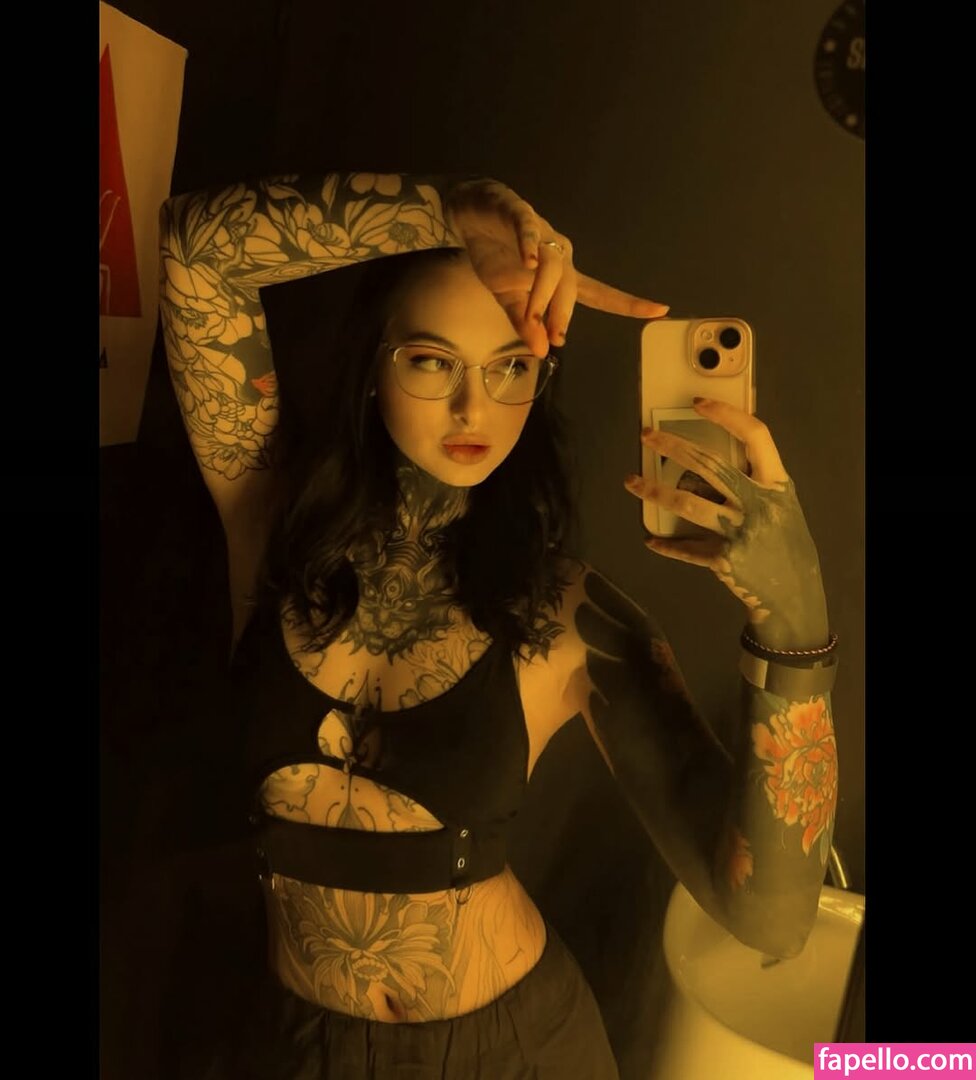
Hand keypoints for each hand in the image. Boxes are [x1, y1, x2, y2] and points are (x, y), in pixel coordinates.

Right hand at [444, 179, 667, 356]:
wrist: (467, 217)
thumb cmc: (495, 256)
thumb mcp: (507, 298)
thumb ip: (526, 323)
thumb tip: (544, 352)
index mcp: (562, 275)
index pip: (598, 294)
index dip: (627, 304)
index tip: (660, 311)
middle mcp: (560, 253)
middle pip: (571, 286)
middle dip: (563, 314)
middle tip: (556, 338)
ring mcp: (541, 232)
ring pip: (552, 265)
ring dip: (542, 293)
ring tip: (530, 314)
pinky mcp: (520, 214)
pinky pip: (529, 230)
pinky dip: (530, 245)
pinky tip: (529, 262)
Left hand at [624, 399, 828, 649]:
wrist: (794, 593)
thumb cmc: (785, 542)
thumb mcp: (781, 505)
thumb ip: (753, 482)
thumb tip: (701, 460)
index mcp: (777, 485)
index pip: (755, 436)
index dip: (727, 415)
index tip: (699, 404)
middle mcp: (759, 504)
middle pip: (709, 464)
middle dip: (673, 446)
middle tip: (647, 436)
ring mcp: (740, 532)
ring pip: (687, 503)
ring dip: (654, 491)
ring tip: (631, 482)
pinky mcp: (723, 559)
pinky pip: (686, 549)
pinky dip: (667, 545)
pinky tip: (651, 540)